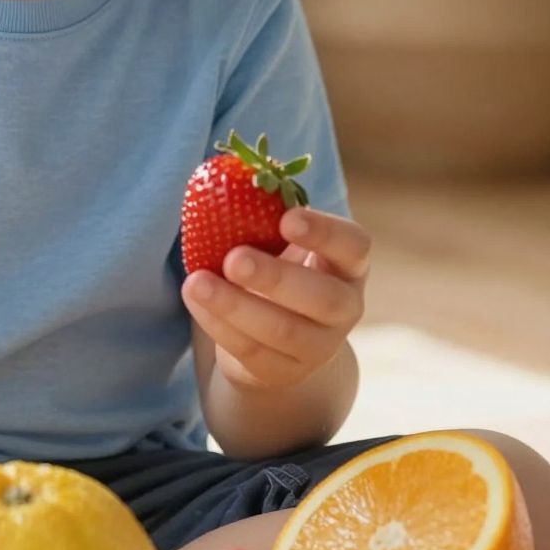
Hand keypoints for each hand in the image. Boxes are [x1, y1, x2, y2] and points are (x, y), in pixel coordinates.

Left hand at [181, 207, 369, 390]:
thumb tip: (221, 177)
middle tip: (234, 258)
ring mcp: (318, 347)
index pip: (355, 246)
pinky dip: (218, 324)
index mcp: (348, 265)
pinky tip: (194, 299)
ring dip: (235, 305)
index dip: (326, 233)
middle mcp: (344, 308)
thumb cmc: (278, 269)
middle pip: (323, 298)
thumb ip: (263, 216)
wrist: (275, 340)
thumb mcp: (278, 244)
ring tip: (197, 283)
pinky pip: (250, 351)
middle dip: (276, 277)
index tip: (287, 219)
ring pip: (282, 331)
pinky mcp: (282, 372)